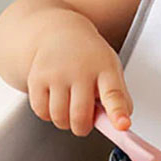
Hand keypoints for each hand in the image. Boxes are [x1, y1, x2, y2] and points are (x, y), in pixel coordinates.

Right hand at [27, 18, 132, 136]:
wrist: (61, 33)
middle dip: (83, 127)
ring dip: (66, 122)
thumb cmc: (90, 57)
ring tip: (70, 107)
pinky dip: (49, 115)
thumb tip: (120, 124)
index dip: (117, 113)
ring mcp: (57, 74)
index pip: (113, 94)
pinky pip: (41, 112)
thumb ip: (119, 98)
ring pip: (59, 117)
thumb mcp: (112, 70)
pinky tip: (56, 101)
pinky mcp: (37, 78)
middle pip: (80, 115)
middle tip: (85, 120)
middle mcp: (80, 70)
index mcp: (105, 69)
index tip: (123, 126)